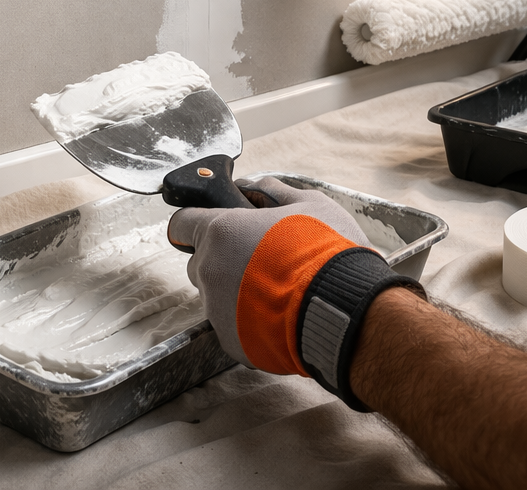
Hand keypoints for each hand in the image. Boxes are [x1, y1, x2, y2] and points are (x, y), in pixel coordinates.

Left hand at [167, 176, 422, 407]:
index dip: (196, 224)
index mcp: (220, 232)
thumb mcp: (309, 203)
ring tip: (277, 291)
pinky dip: (249, 321)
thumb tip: (256, 187)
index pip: (181, 224)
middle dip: (222, 260)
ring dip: (236, 292)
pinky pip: (232, 326)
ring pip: (215, 296)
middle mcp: (209, 270)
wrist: (345, 310)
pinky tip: (280, 315)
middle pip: (200, 262)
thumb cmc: (326, 251)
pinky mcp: (231, 340)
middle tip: (260, 261)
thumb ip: (274, 191)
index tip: (210, 228)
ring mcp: (217, 309)